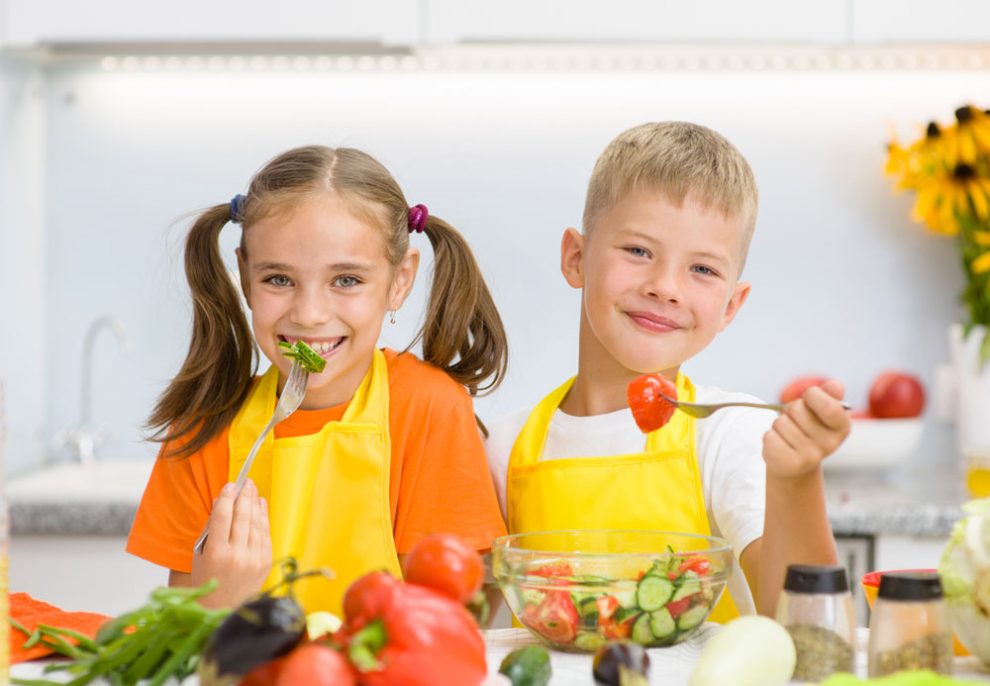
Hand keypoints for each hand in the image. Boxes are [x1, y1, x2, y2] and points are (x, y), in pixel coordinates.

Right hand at [192, 478, 271, 608]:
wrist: (222, 610)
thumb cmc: (207, 580)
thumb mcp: (200, 556)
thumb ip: (212, 530)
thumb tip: (223, 503)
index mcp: (216, 554)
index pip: (222, 517)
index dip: (226, 498)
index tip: (229, 485)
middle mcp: (237, 556)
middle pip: (242, 517)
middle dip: (244, 496)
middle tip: (245, 482)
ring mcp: (253, 560)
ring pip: (255, 524)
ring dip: (254, 504)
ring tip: (253, 490)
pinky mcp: (265, 563)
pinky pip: (265, 534)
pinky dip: (263, 518)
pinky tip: (261, 506)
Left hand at [762, 379, 850, 478]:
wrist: (795, 463)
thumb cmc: (808, 428)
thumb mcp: (820, 410)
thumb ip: (828, 395)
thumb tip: (835, 385)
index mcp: (842, 427)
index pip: (830, 407)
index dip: (813, 395)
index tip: (810, 397)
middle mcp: (830, 445)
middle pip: (797, 409)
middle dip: (790, 410)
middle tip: (796, 421)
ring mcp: (810, 457)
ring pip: (780, 423)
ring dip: (779, 425)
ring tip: (788, 435)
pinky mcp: (789, 464)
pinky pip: (769, 437)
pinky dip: (769, 437)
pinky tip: (779, 444)